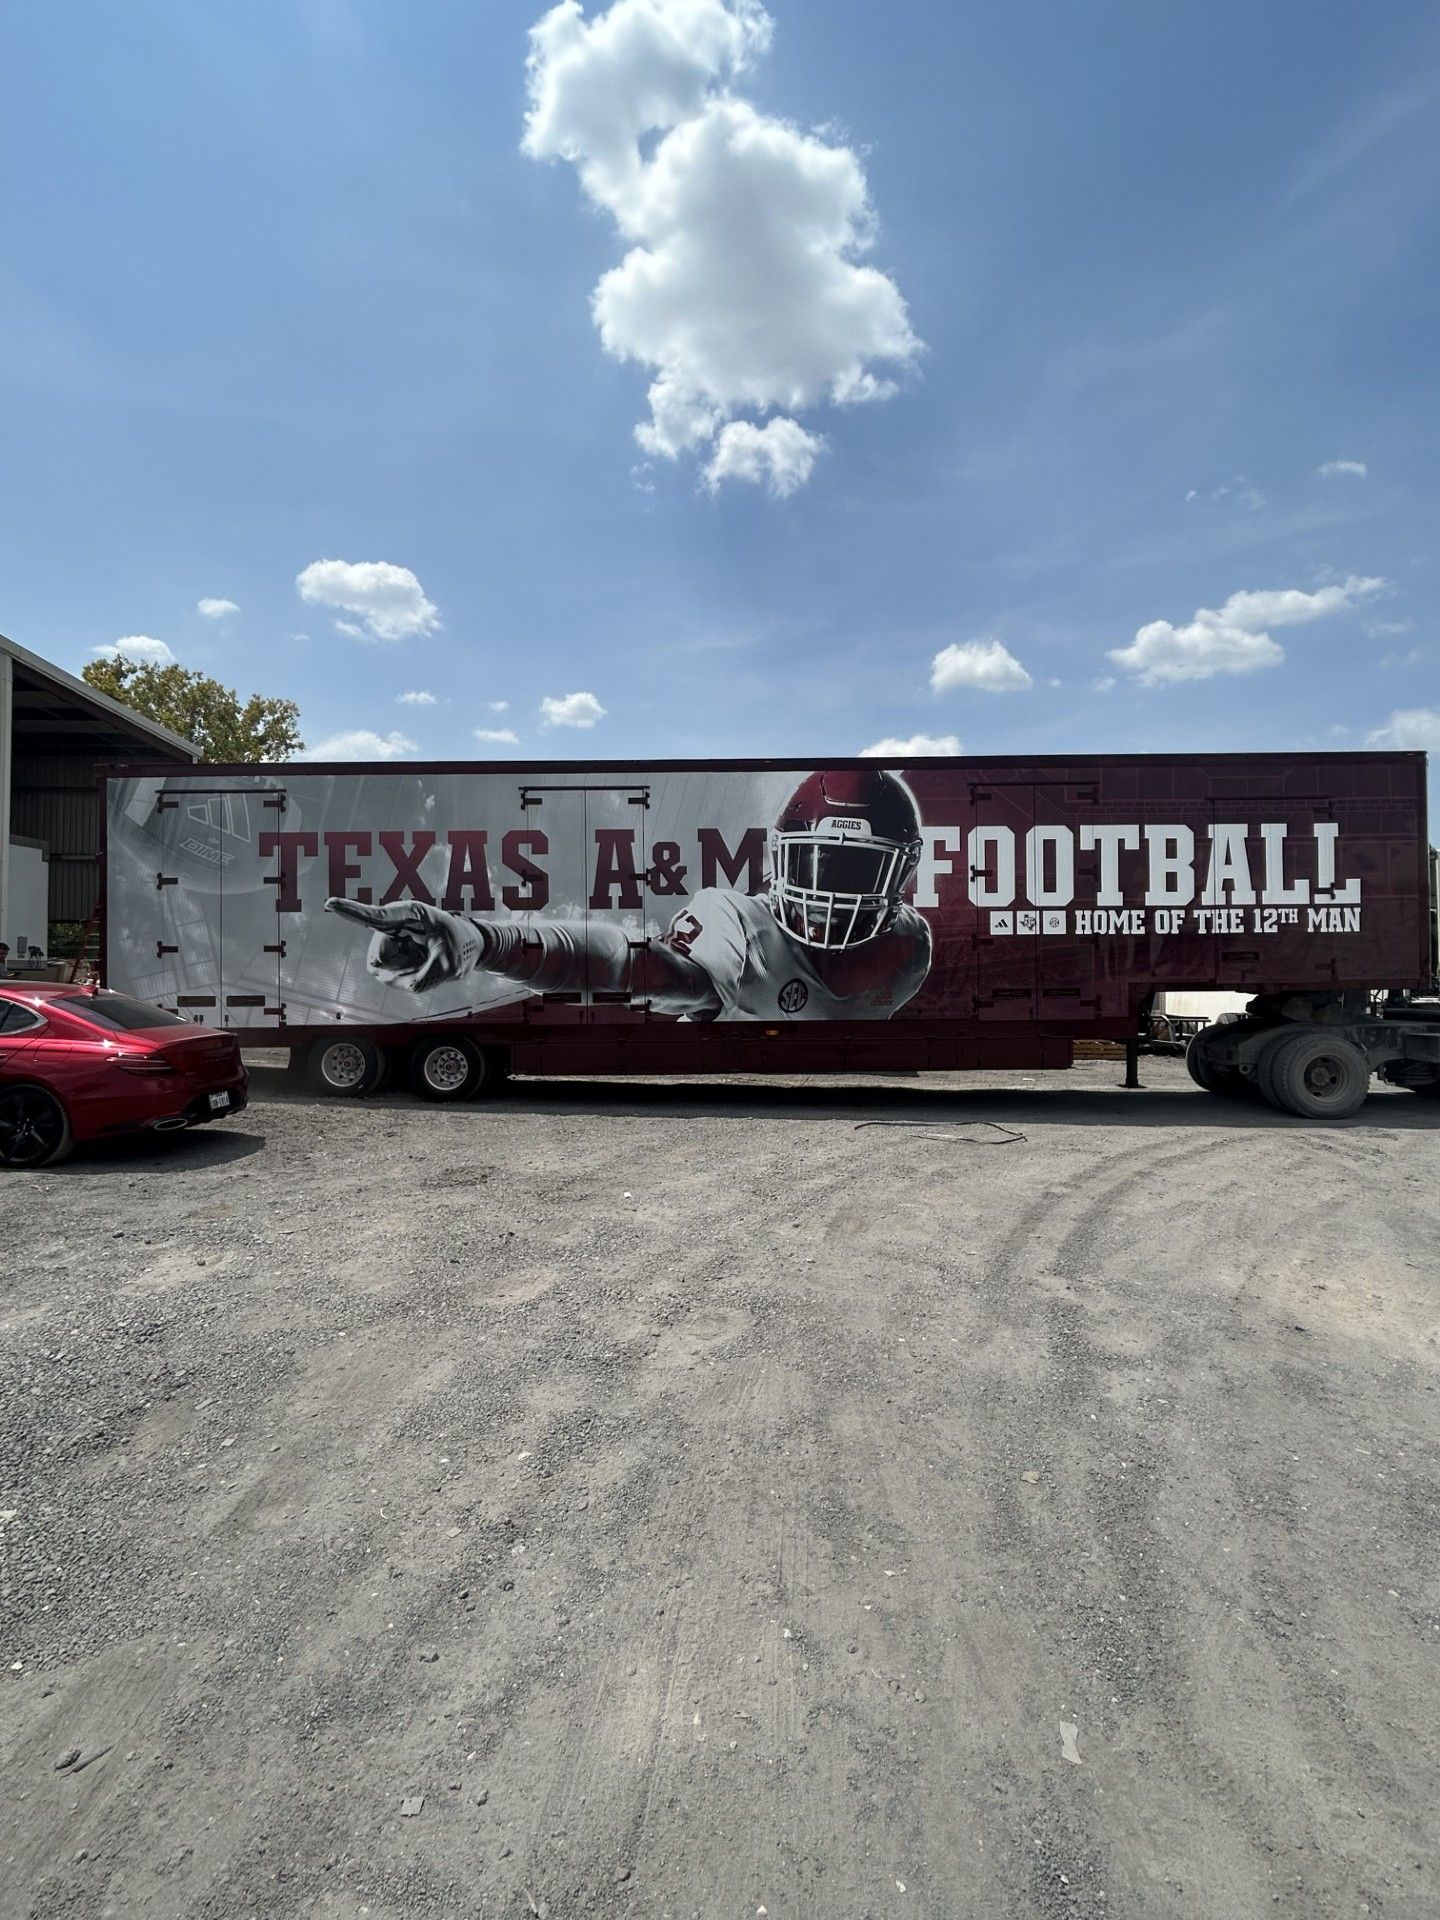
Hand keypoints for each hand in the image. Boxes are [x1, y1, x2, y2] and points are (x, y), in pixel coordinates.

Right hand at [324, 897, 484, 991]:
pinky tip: (419, 964)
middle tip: (428, 957)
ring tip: (424, 958)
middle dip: (404, 967)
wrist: (465, 947)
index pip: (376, 916)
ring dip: (406, 972)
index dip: (351, 911)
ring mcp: (387, 938)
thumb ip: (426, 977)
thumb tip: (403, 986)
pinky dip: (406, 977)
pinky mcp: (387, 954)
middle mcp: (392, 923)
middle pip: (380, 955)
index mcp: (410, 913)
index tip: (330, 904)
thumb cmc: (459, 944)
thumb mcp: (451, 964)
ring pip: (383, 969)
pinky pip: (389, 976)